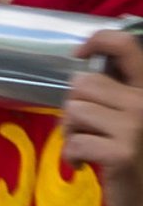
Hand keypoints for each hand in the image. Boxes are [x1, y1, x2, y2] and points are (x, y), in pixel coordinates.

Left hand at [63, 30, 142, 205]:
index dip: (99, 40)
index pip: (126, 46)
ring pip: (73, 111)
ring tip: (87, 146)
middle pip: (82, 84)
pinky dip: (70, 156)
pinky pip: (73, 141)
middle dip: (74, 107)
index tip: (79, 53)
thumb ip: (115, 94)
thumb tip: (84, 64)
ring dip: (70, 131)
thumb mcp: (130, 119)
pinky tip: (84, 165)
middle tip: (85, 129)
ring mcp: (136, 127)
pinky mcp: (122, 153)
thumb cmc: (136, 160)